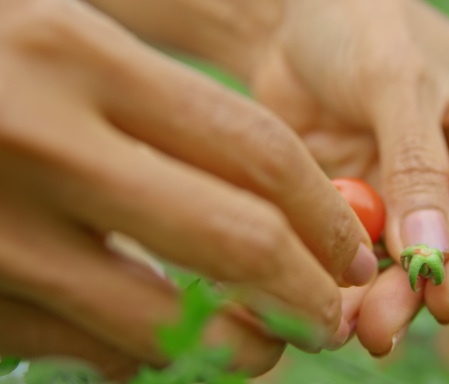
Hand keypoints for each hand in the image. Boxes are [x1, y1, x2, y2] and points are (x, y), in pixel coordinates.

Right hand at [0, 0, 377, 377]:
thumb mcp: (58, 48)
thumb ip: (156, 116)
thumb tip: (270, 213)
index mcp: (76, 56)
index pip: (255, 150)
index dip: (324, 215)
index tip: (354, 256)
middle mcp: (38, 139)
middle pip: (232, 238)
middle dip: (303, 294)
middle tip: (331, 322)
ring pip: (156, 319)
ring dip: (227, 345)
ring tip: (259, 348)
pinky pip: (76, 346)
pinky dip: (130, 354)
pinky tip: (146, 344)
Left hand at [248, 0, 448, 353]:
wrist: (290, 21)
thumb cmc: (359, 20)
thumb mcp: (395, 80)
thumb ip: (416, 164)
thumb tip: (431, 253)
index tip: (447, 291)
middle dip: (429, 281)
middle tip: (389, 325)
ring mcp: (431, 184)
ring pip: (422, 251)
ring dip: (392, 291)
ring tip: (362, 325)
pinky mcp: (385, 198)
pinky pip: (378, 246)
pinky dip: (359, 273)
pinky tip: (337, 298)